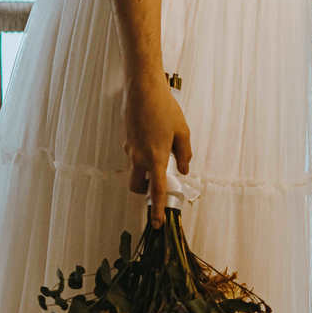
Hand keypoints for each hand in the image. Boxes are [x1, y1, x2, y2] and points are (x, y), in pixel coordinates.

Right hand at [124, 75, 191, 227]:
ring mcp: (130, 149)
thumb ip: (185, 155)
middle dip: (145, 191)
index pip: (156, 191)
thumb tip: (184, 170)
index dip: (157, 209)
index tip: (158, 224)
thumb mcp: (183, 132)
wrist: (142, 89)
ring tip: (160, 150)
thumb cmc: (164, 109)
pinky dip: (142, 153)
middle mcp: (139, 157)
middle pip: (137, 186)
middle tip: (156, 184)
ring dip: (144, 170)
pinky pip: (133, 154)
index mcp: (156, 158)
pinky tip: (153, 135)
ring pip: (134, 170)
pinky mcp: (126, 140)